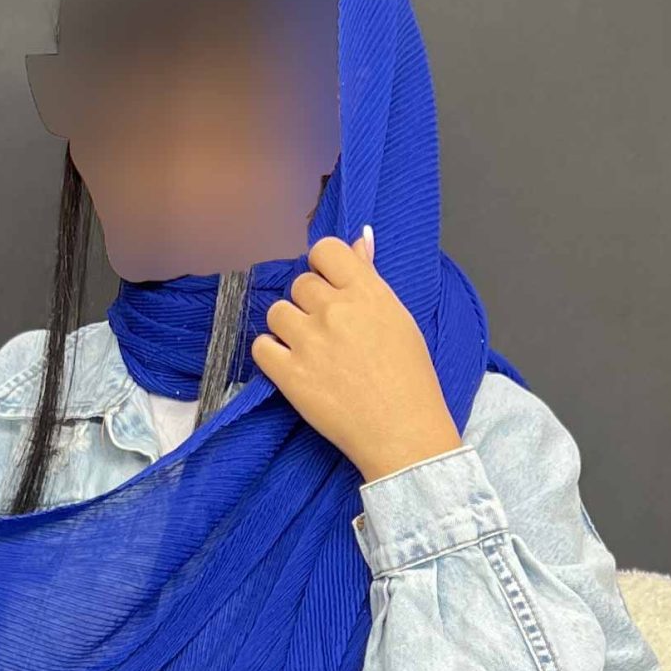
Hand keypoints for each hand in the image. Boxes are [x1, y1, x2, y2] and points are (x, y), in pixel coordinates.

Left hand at [248, 226, 464, 484]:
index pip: (325, 250)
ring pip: (276, 312)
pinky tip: (290, 365)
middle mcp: (335, 310)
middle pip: (300, 284)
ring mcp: (309, 342)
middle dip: (309, 303)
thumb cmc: (410, 377)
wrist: (401, 430)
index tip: (328, 286)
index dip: (321, 266)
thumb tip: (358, 239)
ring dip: (287, 327)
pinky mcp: (290, 374)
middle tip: (326, 331)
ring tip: (308, 349)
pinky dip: (271, 354)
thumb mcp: (398, 317)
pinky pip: (261, 347)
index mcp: (366, 291)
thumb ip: (370, 278)